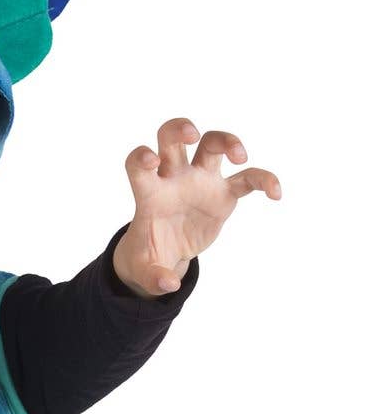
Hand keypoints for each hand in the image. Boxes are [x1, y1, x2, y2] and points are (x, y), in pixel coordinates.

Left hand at [113, 117, 281, 296]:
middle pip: (172, 138)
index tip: (151, 161)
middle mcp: (174, 178)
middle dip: (180, 128)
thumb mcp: (144, 271)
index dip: (141, 157)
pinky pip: (247, 179)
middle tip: (192, 135)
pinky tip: (275, 193)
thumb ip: (153, 278)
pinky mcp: (223, 193)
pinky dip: (263, 180)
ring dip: (226, 140)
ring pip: (212, 144)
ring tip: (241, 156)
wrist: (166, 254)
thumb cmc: (149, 255)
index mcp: (150, 193)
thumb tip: (169, 285)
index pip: (138, 164)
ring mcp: (200, 181)